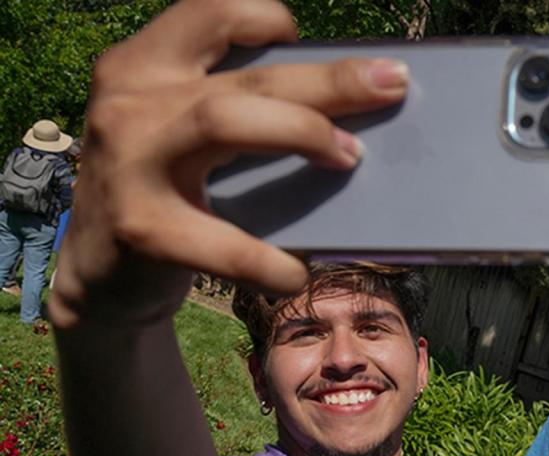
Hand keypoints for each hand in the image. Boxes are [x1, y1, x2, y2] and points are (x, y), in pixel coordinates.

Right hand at [49, 0, 408, 329]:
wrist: (99, 278)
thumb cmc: (166, 191)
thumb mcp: (180, 128)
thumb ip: (236, 103)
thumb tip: (347, 96)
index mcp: (143, 65)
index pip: (211, 9)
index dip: (267, 15)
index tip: (308, 43)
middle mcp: (131, 101)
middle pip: (248, 74)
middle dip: (330, 80)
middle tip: (391, 87)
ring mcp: (130, 162)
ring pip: (226, 120)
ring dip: (303, 133)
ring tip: (350, 158)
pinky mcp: (141, 229)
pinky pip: (223, 242)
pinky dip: (271, 260)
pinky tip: (297, 273)